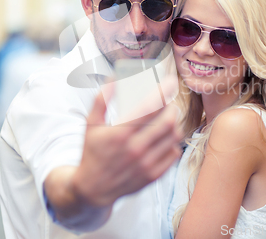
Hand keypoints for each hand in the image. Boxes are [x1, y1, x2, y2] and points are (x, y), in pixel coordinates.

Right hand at [44, 80, 181, 228]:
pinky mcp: (153, 175)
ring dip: (174, 123)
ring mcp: (146, 164)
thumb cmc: (93, 152)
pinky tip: (165, 137)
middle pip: (167, 121)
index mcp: (120, 134)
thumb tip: (114, 76)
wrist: (93, 188)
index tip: (169, 83)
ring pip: (173, 137)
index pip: (150, 108)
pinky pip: (174, 153)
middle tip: (168, 103)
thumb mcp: (91, 124)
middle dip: (171, 107)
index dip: (162, 92)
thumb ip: (102, 99)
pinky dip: (173, 141)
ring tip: (168, 118)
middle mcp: (135, 149)